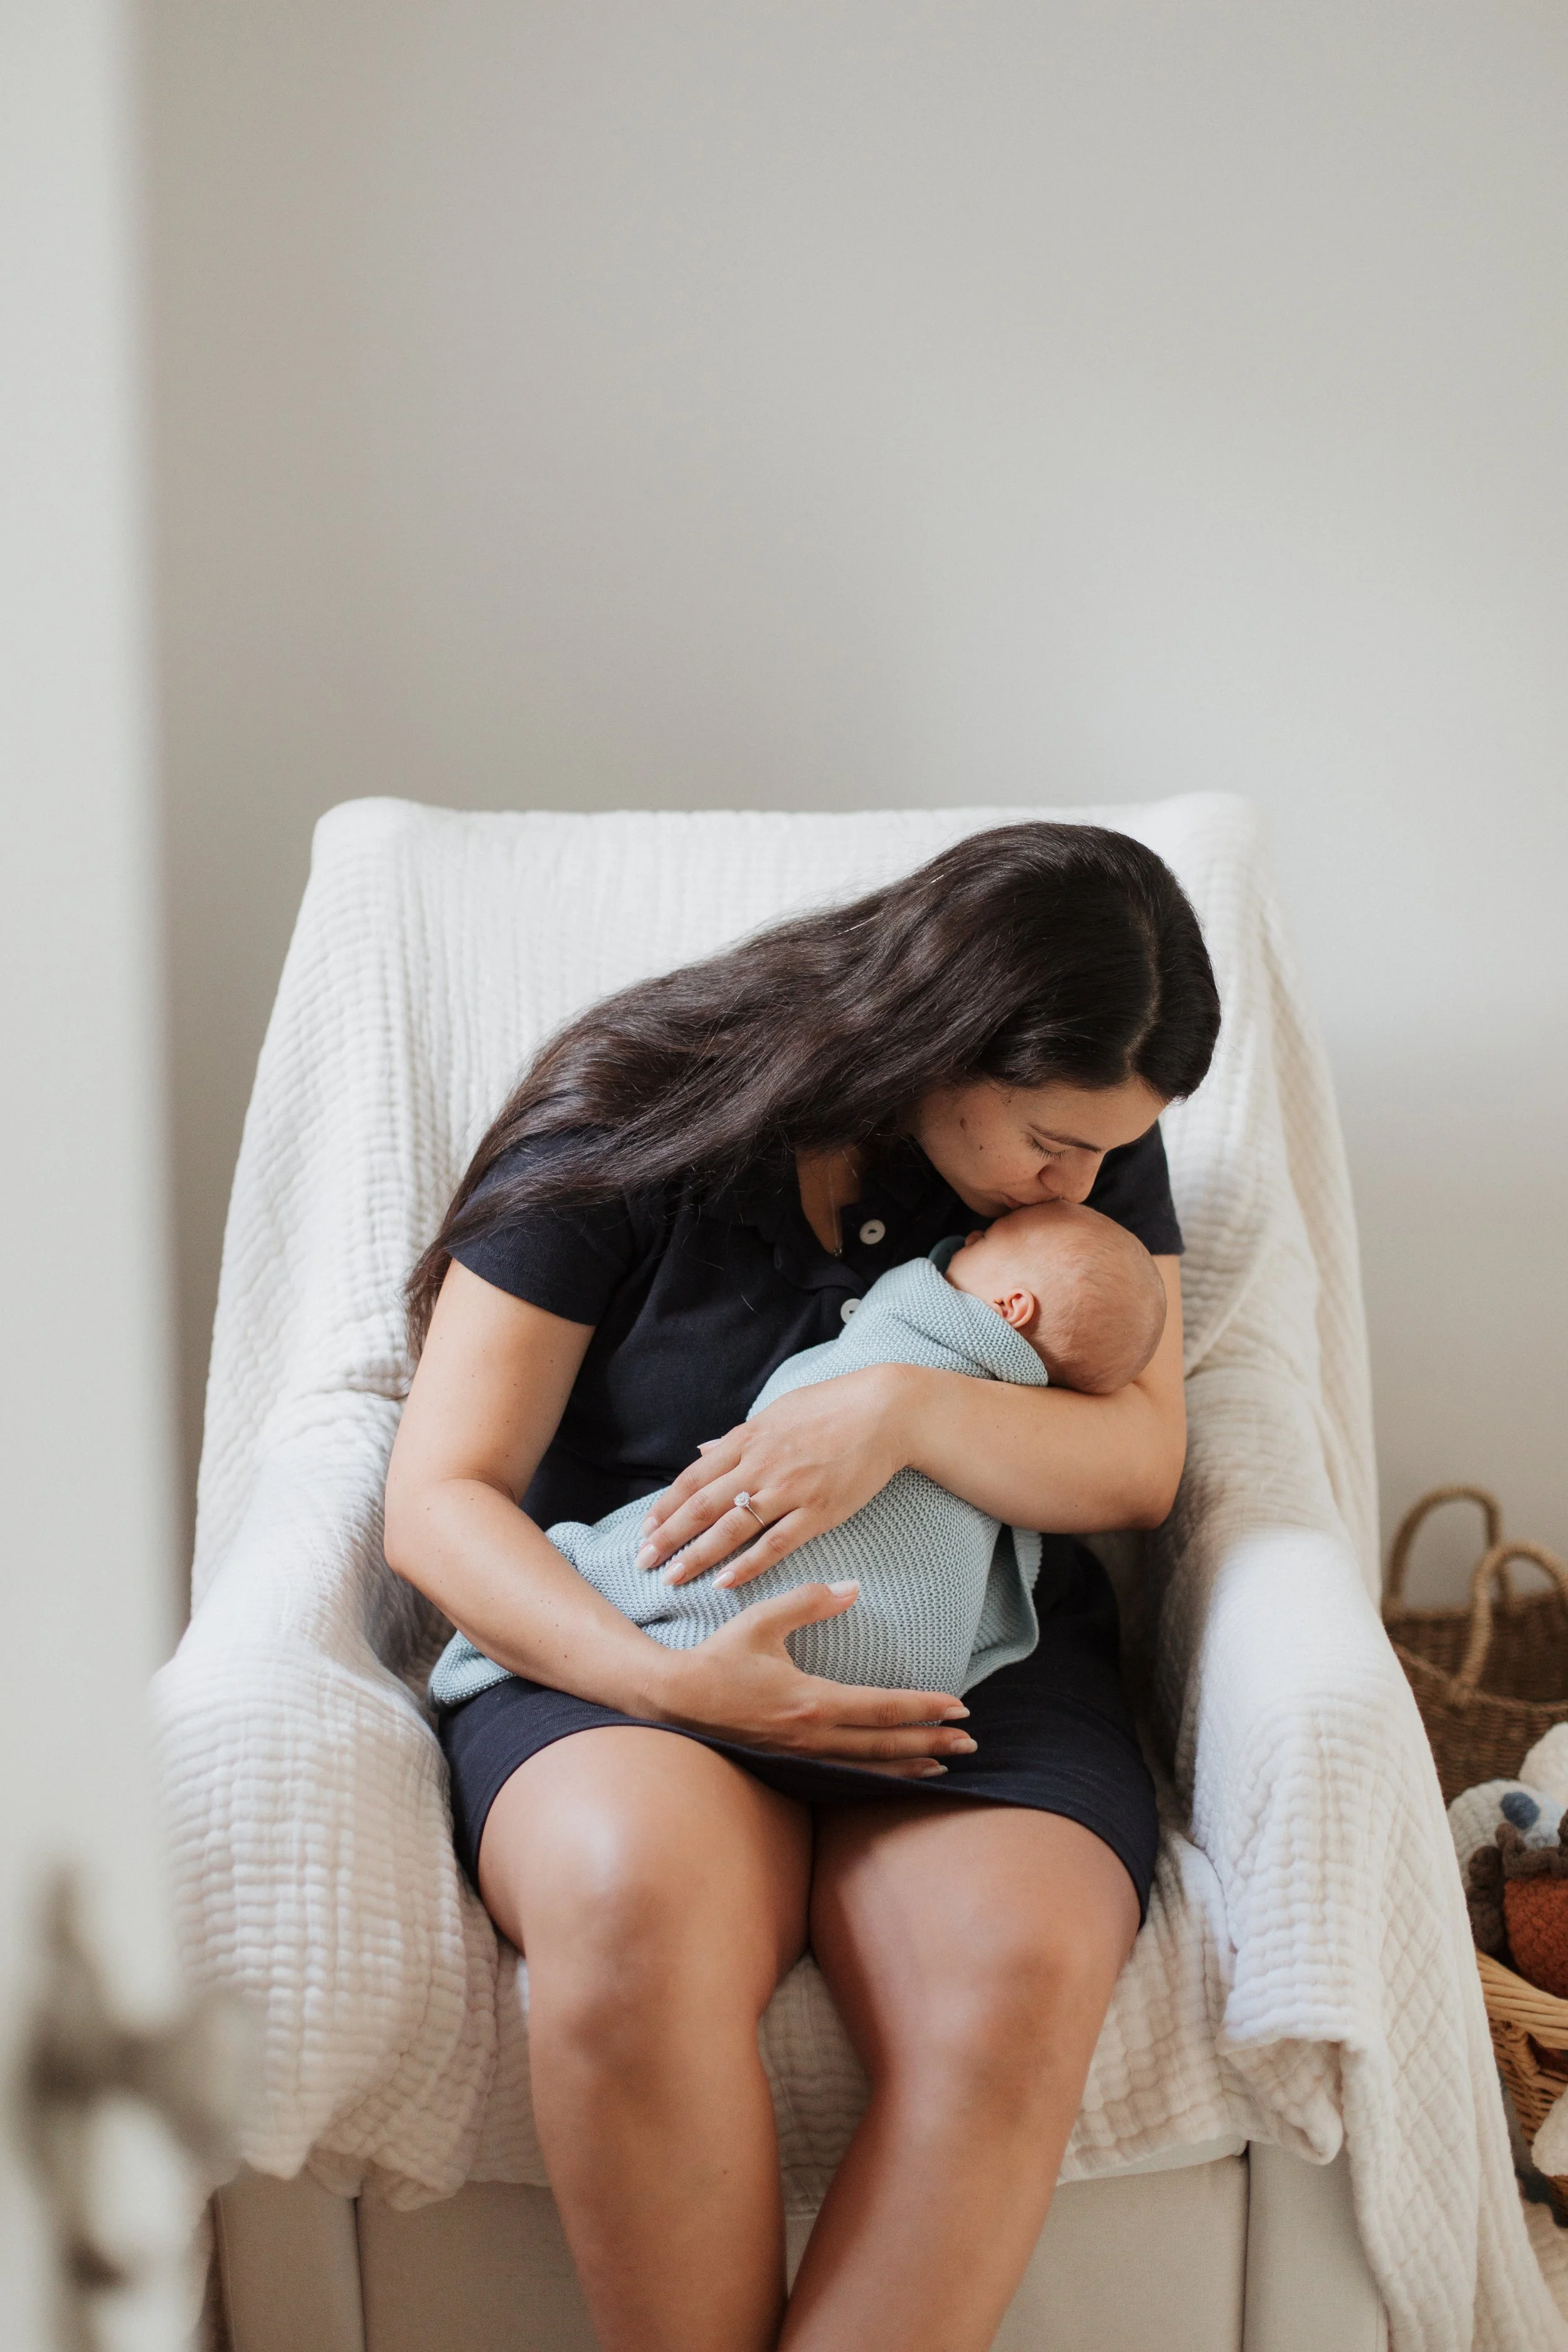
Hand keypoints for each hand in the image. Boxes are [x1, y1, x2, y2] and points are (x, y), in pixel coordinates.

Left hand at [635, 1364, 914, 1589]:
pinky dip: (748, 1564)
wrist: (885, 1412)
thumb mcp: (776, 1413)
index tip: (645, 1530)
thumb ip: (736, 1438)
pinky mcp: (818, 1511)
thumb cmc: (831, 1407)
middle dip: (669, 1537)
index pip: (694, 1478)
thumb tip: (702, 1451)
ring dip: (697, 1555)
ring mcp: (789, 1489)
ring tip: (672, 1578)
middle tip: (642, 1562)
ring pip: (732, 1528)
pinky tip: (724, 1582)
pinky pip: (776, 1543)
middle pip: (703, 1506)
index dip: (666, 1507)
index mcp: (748, 1439)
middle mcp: (761, 1465)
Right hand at [651, 1580, 974, 1776]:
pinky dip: (875, 1777)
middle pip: (885, 1745)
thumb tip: (852, 1588)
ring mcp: (801, 1756)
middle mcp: (812, 1735)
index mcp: (811, 1700)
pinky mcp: (790, 1764)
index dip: (924, 1708)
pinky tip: (893, 1775)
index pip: (882, 1707)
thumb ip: (808, 1601)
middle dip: (930, 1743)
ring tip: (944, 1765)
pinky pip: (843, 1775)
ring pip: (867, 1768)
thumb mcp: (761, 1620)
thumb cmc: (718, 1657)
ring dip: (909, 1766)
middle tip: (970, 1744)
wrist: (675, 1701)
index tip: (958, 1707)